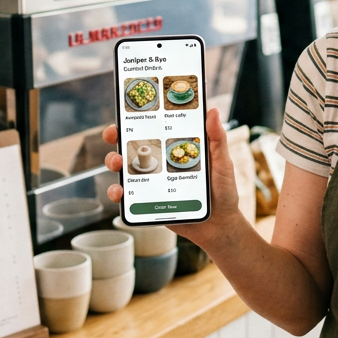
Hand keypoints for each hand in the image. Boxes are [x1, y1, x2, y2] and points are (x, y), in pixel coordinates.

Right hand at [104, 109, 244, 249]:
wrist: (219, 226)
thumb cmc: (223, 191)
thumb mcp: (222, 163)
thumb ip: (217, 139)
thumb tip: (214, 111)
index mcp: (175, 149)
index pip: (153, 128)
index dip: (137, 118)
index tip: (126, 111)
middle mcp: (160, 163)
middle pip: (132, 145)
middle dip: (116, 136)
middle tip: (113, 134)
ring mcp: (152, 182)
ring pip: (125, 168)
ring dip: (113, 162)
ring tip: (117, 164)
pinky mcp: (148, 202)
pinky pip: (127, 197)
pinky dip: (117, 193)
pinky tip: (119, 192)